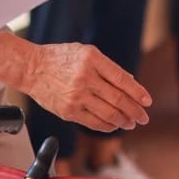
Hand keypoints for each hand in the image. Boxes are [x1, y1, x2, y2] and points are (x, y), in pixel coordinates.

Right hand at [23, 43, 150, 130]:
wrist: (31, 68)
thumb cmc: (59, 58)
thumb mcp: (86, 52)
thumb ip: (108, 67)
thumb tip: (130, 83)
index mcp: (92, 59)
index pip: (122, 79)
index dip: (138, 92)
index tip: (147, 101)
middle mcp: (85, 78)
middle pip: (118, 99)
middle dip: (135, 111)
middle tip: (143, 117)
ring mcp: (76, 96)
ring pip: (108, 113)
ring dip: (124, 121)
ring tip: (131, 123)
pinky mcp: (68, 111)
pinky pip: (93, 122)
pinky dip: (107, 126)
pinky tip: (114, 125)